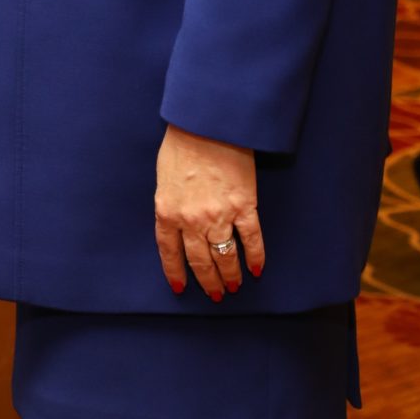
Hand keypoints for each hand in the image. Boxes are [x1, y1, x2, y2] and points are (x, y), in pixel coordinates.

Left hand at [154, 124, 263, 299]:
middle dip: (208, 281)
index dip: (176, 273)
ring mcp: (219, 216)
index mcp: (167, 211)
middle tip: (215, 294)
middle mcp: (192, 220)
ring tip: (233, 286)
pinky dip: (255, 258)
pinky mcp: (243, 207)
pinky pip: (251, 240)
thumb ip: (170, 202)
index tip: (180, 288)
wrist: (206, 124)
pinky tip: (255, 269)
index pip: (169, 252)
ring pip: (226, 257)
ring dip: (230, 275)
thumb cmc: (181, 143)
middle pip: (200, 261)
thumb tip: (177, 220)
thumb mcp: (163, 176)